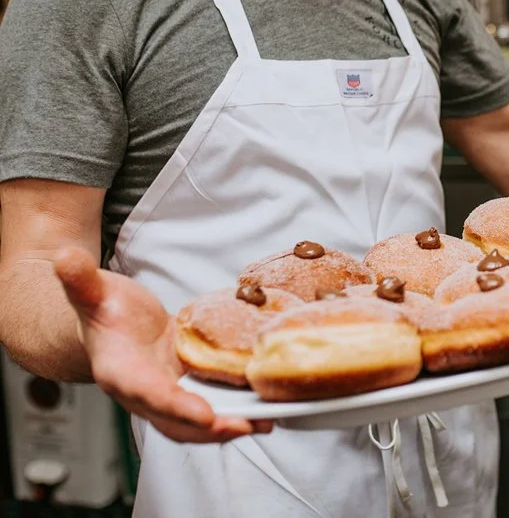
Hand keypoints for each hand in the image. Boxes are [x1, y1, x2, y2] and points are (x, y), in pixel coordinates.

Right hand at [53, 248, 271, 442]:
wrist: (111, 324)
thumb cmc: (103, 309)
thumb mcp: (93, 291)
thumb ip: (81, 279)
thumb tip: (64, 256)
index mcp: (119, 371)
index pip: (147, 393)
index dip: (175, 405)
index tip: (203, 414)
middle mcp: (144, 392)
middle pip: (175, 421)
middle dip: (210, 428)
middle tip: (246, 424)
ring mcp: (168, 394)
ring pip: (196, 422)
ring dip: (230, 425)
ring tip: (266, 421)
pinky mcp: (189, 388)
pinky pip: (212, 406)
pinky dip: (237, 410)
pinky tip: (267, 407)